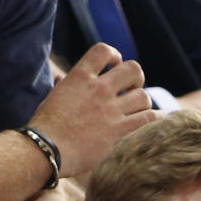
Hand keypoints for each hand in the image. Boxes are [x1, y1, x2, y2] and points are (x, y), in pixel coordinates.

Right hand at [27, 43, 156, 177]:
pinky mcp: (121, 131)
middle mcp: (98, 89)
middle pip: (133, 70)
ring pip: (144, 96)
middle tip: (130, 89)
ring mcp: (111, 110)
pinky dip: (155, 119)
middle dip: (135, 79)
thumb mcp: (53, 97)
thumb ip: (64, 85)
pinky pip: (151, 119)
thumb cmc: (46, 124)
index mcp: (79, 77)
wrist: (47, 149)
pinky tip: (149, 125)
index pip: (103, 51)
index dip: (114, 55)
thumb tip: (62, 78)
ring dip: (142, 103)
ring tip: (136, 111)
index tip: (114, 65)